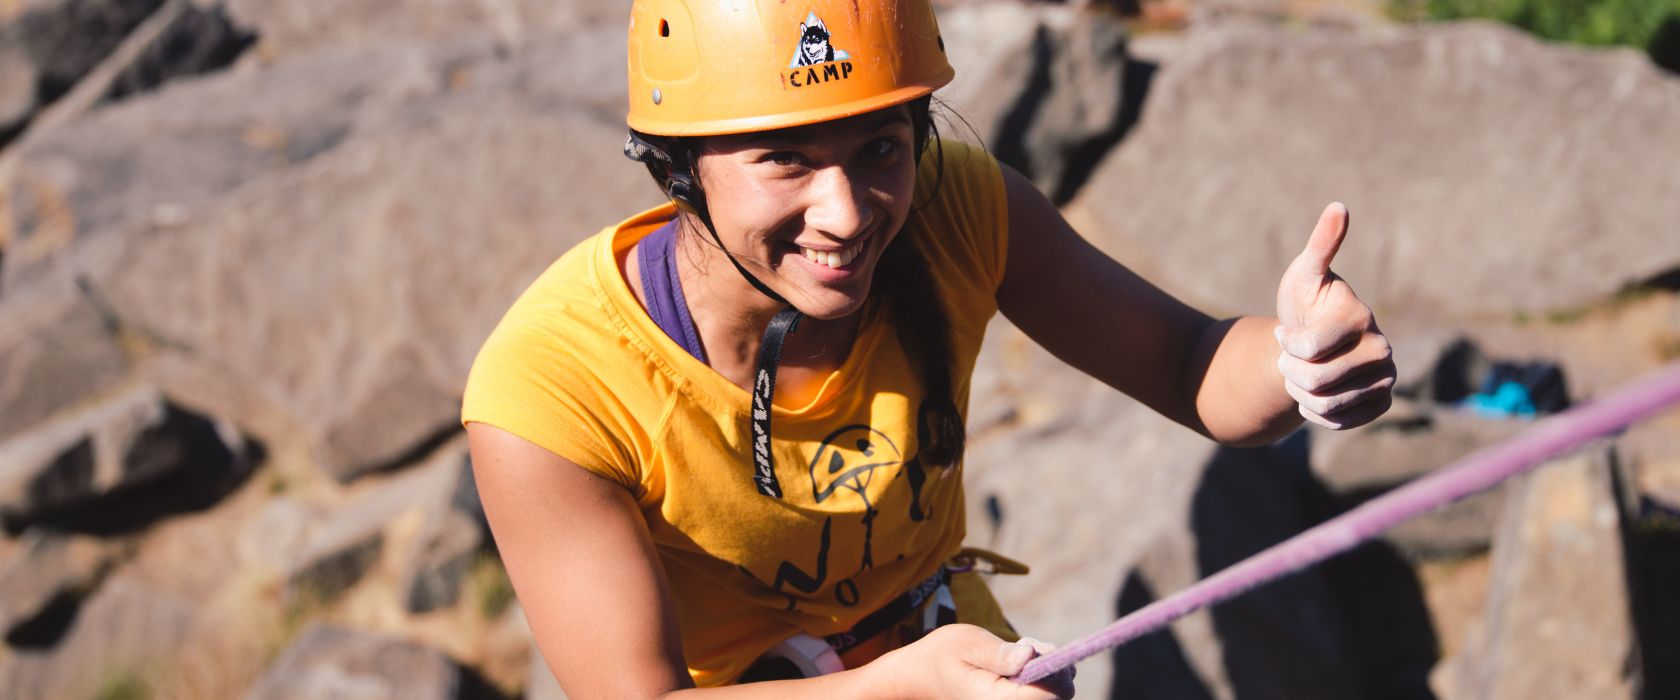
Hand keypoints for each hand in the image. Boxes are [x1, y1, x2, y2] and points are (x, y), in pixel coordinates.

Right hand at [869, 625, 1073, 698]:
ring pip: (1053, 696)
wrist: (919, 678)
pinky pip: (1040, 695)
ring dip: (1046, 673)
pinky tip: (1019, 668)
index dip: (1055, 669)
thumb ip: (1000, 653)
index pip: (1048, 694)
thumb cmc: (940, 657)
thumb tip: (1031, 656)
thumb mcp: (966, 643)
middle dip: (1052, 669)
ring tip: (1017, 657)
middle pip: (1058, 697)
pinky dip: (1038, 679)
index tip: (1036, 649)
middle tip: (1025, 649)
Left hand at [1273, 203, 1395, 428]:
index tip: (1287, 331)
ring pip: (1324, 405)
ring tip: (1303, 372)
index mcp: (1361, 317)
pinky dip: (1316, 412)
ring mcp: (1386, 378)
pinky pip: (1337, 421)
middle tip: (1293, 357)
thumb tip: (1339, 207)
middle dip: (1290, 371)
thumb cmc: (1304, 304)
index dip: (1287, 343)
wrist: (1311, 342)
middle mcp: (1382, 349)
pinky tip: (1317, 392)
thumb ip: (1321, 244)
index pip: (1307, 348)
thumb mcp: (1304, 275)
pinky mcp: (1381, 403)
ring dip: (1301, 392)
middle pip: (1315, 381)